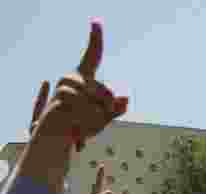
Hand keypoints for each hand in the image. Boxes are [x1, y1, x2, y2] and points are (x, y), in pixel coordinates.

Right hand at [31, 22, 127, 149]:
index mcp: (85, 77)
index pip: (94, 54)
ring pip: (97, 104)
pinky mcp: (60, 99)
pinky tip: (77, 127)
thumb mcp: (104, 117)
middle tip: (94, 120)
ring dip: (96, 119)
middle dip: (107, 111)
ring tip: (83, 124)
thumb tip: (126, 97)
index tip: (96, 20)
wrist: (57, 137)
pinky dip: (87, 123)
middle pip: (107, 92)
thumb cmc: (82, 125)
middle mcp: (72, 77)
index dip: (95, 38)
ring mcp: (64, 87)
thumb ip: (116, 109)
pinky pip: (85, 111)